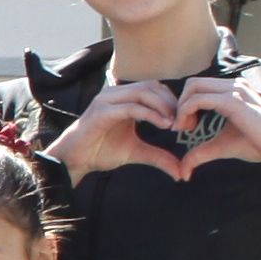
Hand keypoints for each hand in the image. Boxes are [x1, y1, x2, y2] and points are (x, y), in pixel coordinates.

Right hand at [48, 81, 184, 182]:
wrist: (74, 159)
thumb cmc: (100, 151)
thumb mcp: (136, 152)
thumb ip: (158, 157)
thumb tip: (181, 172)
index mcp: (124, 98)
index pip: (156, 89)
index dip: (173, 102)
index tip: (186, 122)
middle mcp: (116, 94)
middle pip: (153, 86)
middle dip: (172, 103)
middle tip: (184, 123)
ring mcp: (108, 100)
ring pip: (144, 92)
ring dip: (163, 106)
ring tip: (174, 124)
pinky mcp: (102, 110)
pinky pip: (132, 106)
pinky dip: (151, 114)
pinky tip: (163, 124)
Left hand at [174, 71, 260, 169]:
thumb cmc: (256, 145)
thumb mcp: (221, 146)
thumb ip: (200, 153)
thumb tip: (183, 172)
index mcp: (233, 90)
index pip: (199, 87)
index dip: (185, 104)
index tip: (185, 126)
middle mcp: (233, 85)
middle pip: (193, 83)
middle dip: (179, 103)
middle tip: (182, 127)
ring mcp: (234, 90)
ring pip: (193, 87)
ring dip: (181, 107)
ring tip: (185, 128)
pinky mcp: (233, 100)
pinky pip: (199, 99)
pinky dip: (186, 111)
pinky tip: (189, 128)